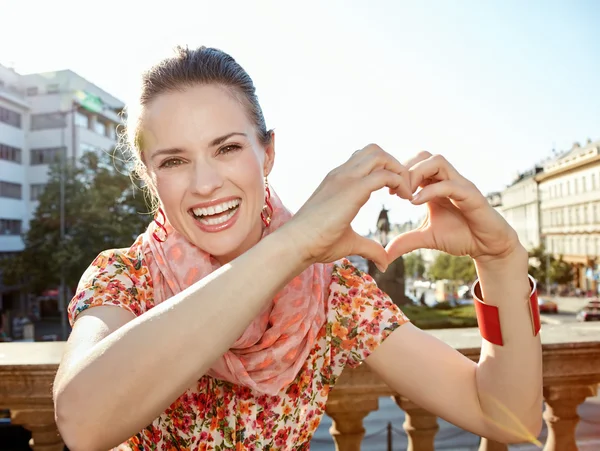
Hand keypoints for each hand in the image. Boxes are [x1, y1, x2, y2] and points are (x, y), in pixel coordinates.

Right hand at [283, 144, 412, 270]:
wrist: (296, 243)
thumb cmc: (317, 244)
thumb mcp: (349, 242)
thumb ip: (369, 247)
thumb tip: (385, 262)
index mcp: (338, 181)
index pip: (365, 159)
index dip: (384, 170)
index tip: (393, 192)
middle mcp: (342, 174)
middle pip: (375, 151)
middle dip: (394, 165)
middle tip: (402, 189)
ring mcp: (345, 178)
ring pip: (380, 155)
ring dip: (398, 170)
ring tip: (405, 192)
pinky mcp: (352, 189)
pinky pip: (385, 174)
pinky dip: (400, 182)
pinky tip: (405, 199)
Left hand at [385, 151, 522, 264]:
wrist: (487, 247)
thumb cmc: (460, 236)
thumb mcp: (427, 238)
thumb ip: (406, 242)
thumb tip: (385, 254)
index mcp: (435, 185)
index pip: (415, 163)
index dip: (399, 174)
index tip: (389, 192)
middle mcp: (448, 180)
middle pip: (424, 155)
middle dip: (405, 169)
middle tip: (395, 191)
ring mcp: (460, 185)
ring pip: (437, 161)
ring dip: (416, 174)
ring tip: (406, 195)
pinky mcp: (472, 195)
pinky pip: (449, 184)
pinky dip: (430, 190)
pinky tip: (416, 203)